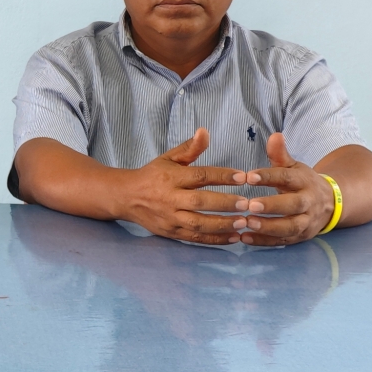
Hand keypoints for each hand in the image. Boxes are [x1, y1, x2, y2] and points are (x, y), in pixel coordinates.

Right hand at [114, 129, 247, 244]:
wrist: (126, 197)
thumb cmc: (152, 175)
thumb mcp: (168, 158)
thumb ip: (190, 148)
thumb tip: (205, 131)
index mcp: (171, 177)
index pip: (200, 176)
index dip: (222, 176)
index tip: (243, 177)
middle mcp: (170, 199)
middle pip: (199, 202)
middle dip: (224, 203)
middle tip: (246, 203)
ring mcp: (170, 218)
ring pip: (198, 224)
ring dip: (222, 224)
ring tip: (244, 222)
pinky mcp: (171, 233)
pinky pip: (195, 238)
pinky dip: (215, 240)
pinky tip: (233, 237)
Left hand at [228, 132, 336, 245]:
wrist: (331, 204)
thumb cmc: (302, 183)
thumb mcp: (294, 167)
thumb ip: (281, 154)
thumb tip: (275, 135)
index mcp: (304, 181)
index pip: (287, 178)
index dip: (268, 176)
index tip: (248, 176)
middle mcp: (309, 202)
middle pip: (293, 205)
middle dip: (272, 206)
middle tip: (249, 204)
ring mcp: (307, 221)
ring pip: (290, 227)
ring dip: (268, 227)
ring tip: (247, 223)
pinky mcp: (301, 237)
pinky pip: (283, 241)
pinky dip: (264, 242)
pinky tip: (244, 238)